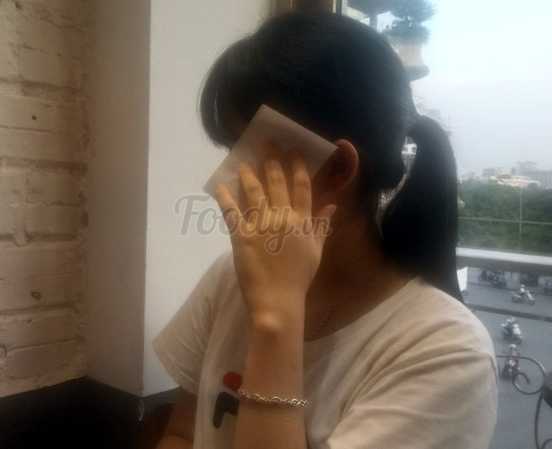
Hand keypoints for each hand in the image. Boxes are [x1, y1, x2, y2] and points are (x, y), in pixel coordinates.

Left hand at [217, 145, 335, 324]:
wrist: (278, 302)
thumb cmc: (298, 279)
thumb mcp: (315, 252)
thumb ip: (321, 227)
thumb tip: (331, 205)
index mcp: (303, 222)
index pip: (301, 187)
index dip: (297, 165)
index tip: (293, 150)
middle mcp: (283, 218)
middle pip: (277, 183)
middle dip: (272, 160)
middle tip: (267, 143)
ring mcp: (261, 226)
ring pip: (254, 192)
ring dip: (248, 174)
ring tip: (243, 162)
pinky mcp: (241, 237)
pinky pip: (232, 212)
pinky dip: (225, 197)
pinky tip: (221, 184)